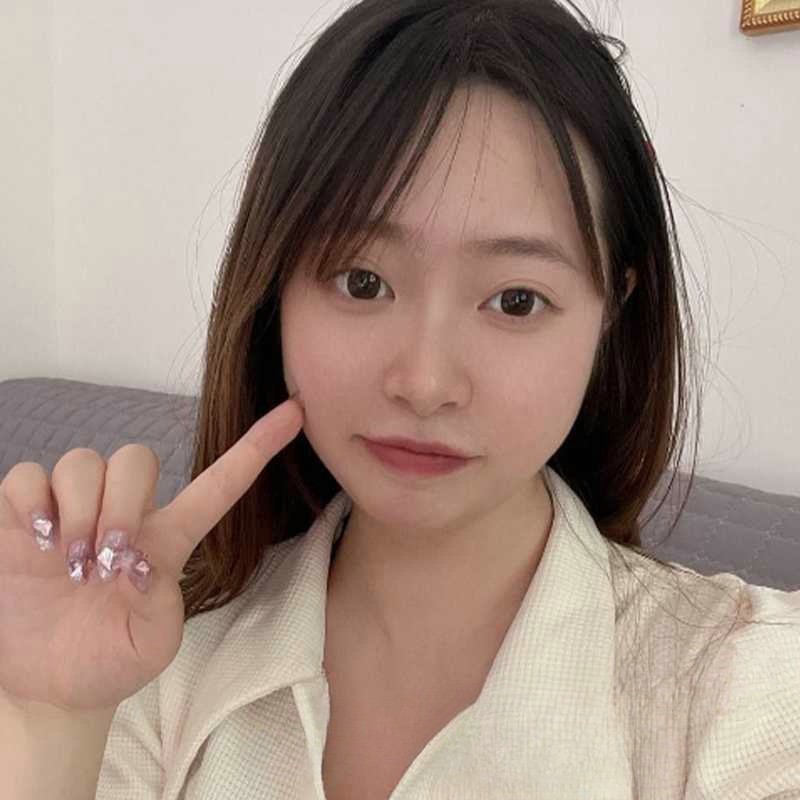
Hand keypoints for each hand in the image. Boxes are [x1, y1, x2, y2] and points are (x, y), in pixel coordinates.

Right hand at [0, 398, 303, 714]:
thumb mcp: (151, 646)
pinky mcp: (21, 519)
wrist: (50, 686)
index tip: (296, 413)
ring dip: (78, 511)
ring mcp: (72, 512)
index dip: (257, 447)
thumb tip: (141, 565)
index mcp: (168, 539)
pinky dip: (31, 503)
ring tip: (71, 565)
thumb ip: (160, 606)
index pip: (218, 484)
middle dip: (121, 503)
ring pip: (83, 461)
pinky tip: (37, 541)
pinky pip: (26, 477)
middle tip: (105, 562)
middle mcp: (124, 514)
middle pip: (135, 458)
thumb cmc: (110, 661)